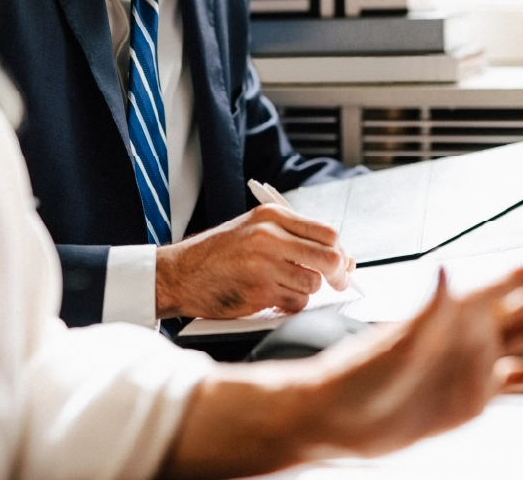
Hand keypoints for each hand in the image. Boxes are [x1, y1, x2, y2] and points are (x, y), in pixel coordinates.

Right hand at [154, 205, 351, 318]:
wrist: (180, 274)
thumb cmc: (218, 253)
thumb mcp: (254, 229)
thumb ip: (294, 237)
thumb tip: (341, 257)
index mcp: (272, 216)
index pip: (327, 232)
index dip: (340, 251)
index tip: (342, 263)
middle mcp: (270, 237)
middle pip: (329, 258)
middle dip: (338, 275)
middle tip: (337, 283)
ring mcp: (264, 265)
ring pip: (313, 284)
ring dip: (306, 291)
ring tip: (284, 286)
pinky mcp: (259, 292)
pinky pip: (295, 303)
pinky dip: (290, 304)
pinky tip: (272, 297)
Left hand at [164, 254, 522, 477]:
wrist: (337, 416)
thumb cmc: (358, 376)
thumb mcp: (397, 342)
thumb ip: (428, 309)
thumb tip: (447, 273)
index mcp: (457, 309)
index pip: (514, 277)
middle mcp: (469, 329)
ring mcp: (473, 360)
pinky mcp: (471, 392)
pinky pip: (518, 377)